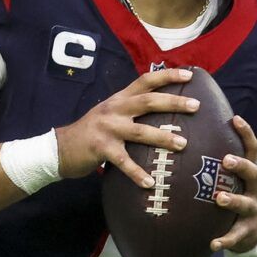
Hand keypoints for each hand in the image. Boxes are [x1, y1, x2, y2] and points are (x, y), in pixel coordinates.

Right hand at [55, 68, 197, 186]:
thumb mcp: (111, 112)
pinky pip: (124, 162)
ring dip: (163, 137)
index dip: (168, 75)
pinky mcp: (102, 149)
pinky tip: (150, 183)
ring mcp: (108, 128)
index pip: (146, 80)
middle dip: (174, 102)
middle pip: (148, 101)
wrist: (61, 147)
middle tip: (196, 106)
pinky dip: (138, 174)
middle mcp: (115, 109)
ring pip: (141, 131)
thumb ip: (132, 108)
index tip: (190, 74)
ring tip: (183, 144)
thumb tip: (163, 108)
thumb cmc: (93, 132)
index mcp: (120, 98)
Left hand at [210, 116, 256, 252]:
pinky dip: (225, 240)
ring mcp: (252, 211)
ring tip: (220, 198)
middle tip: (226, 160)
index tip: (234, 118)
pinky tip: (213, 244)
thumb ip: (215, 162)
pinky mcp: (246, 232)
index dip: (246, 133)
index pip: (251, 149)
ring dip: (233, 200)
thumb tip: (187, 135)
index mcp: (248, 174)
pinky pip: (236, 236)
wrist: (251, 232)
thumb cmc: (233, 196)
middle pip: (254, 173)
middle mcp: (254, 190)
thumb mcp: (229, 179)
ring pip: (245, 204)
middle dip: (241, 166)